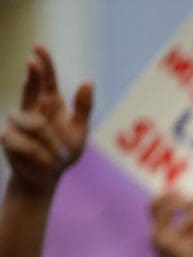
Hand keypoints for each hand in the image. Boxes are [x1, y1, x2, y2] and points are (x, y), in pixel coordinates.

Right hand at [1, 45, 92, 195]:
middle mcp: (31, 109)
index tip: (39, 47)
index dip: (43, 63)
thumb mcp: (79, 131)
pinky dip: (40, 154)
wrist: (46, 177)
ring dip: (49, 142)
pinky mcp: (8, 138)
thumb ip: (83, 108)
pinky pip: (25, 143)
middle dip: (32, 75)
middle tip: (32, 61)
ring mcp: (17, 123)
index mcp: (49, 104)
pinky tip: (44, 162)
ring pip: (34, 124)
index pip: (46, 80)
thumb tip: (88, 80)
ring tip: (57, 155)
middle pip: (30, 88)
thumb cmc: (62, 152)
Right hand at [150, 192, 192, 256]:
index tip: (182, 192)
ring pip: (189, 220)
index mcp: (154, 231)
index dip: (167, 194)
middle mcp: (158, 235)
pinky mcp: (184, 253)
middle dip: (186, 201)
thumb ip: (181, 224)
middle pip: (167, 208)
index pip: (153, 205)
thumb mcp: (175, 240)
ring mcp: (170, 244)